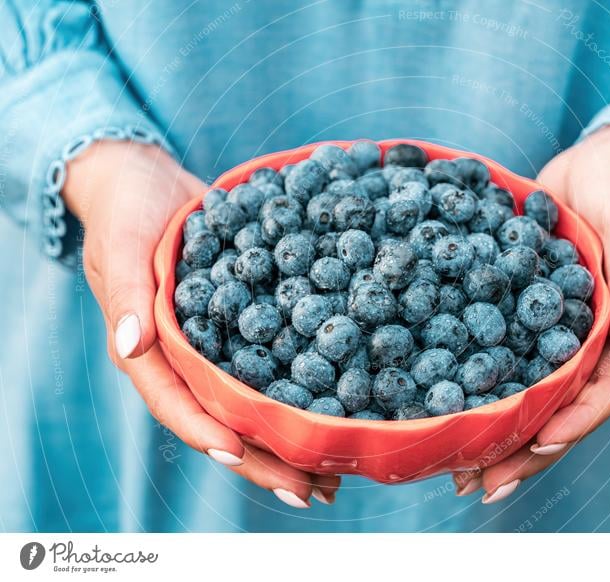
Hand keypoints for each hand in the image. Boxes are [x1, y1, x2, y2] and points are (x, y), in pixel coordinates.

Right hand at [64, 141, 338, 507]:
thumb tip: (131, 344)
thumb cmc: (127, 212)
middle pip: (225, 420)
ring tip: (335, 473)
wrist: (152, 183)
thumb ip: (124, 294)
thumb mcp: (121, 244)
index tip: (239, 454)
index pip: (177, 404)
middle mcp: (187, 361)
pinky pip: (276, 364)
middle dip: (264, 458)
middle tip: (311, 490)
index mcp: (150, 352)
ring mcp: (219, 348)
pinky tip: (342, 405)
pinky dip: (303, 389)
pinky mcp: (246, 327)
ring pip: (255, 404)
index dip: (205, 432)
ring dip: (290, 439)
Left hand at [453, 122, 609, 502]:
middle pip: (561, 407)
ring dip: (498, 431)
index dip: (576, 420)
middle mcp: (590, 339)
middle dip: (525, 448)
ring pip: (529, 391)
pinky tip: (442, 401)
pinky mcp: (524, 308)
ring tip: (456, 469)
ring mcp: (556, 328)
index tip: (537, 442)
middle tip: (480, 483)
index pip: (607, 388)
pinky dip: (477, 381)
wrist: (606, 155)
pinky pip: (501, 351)